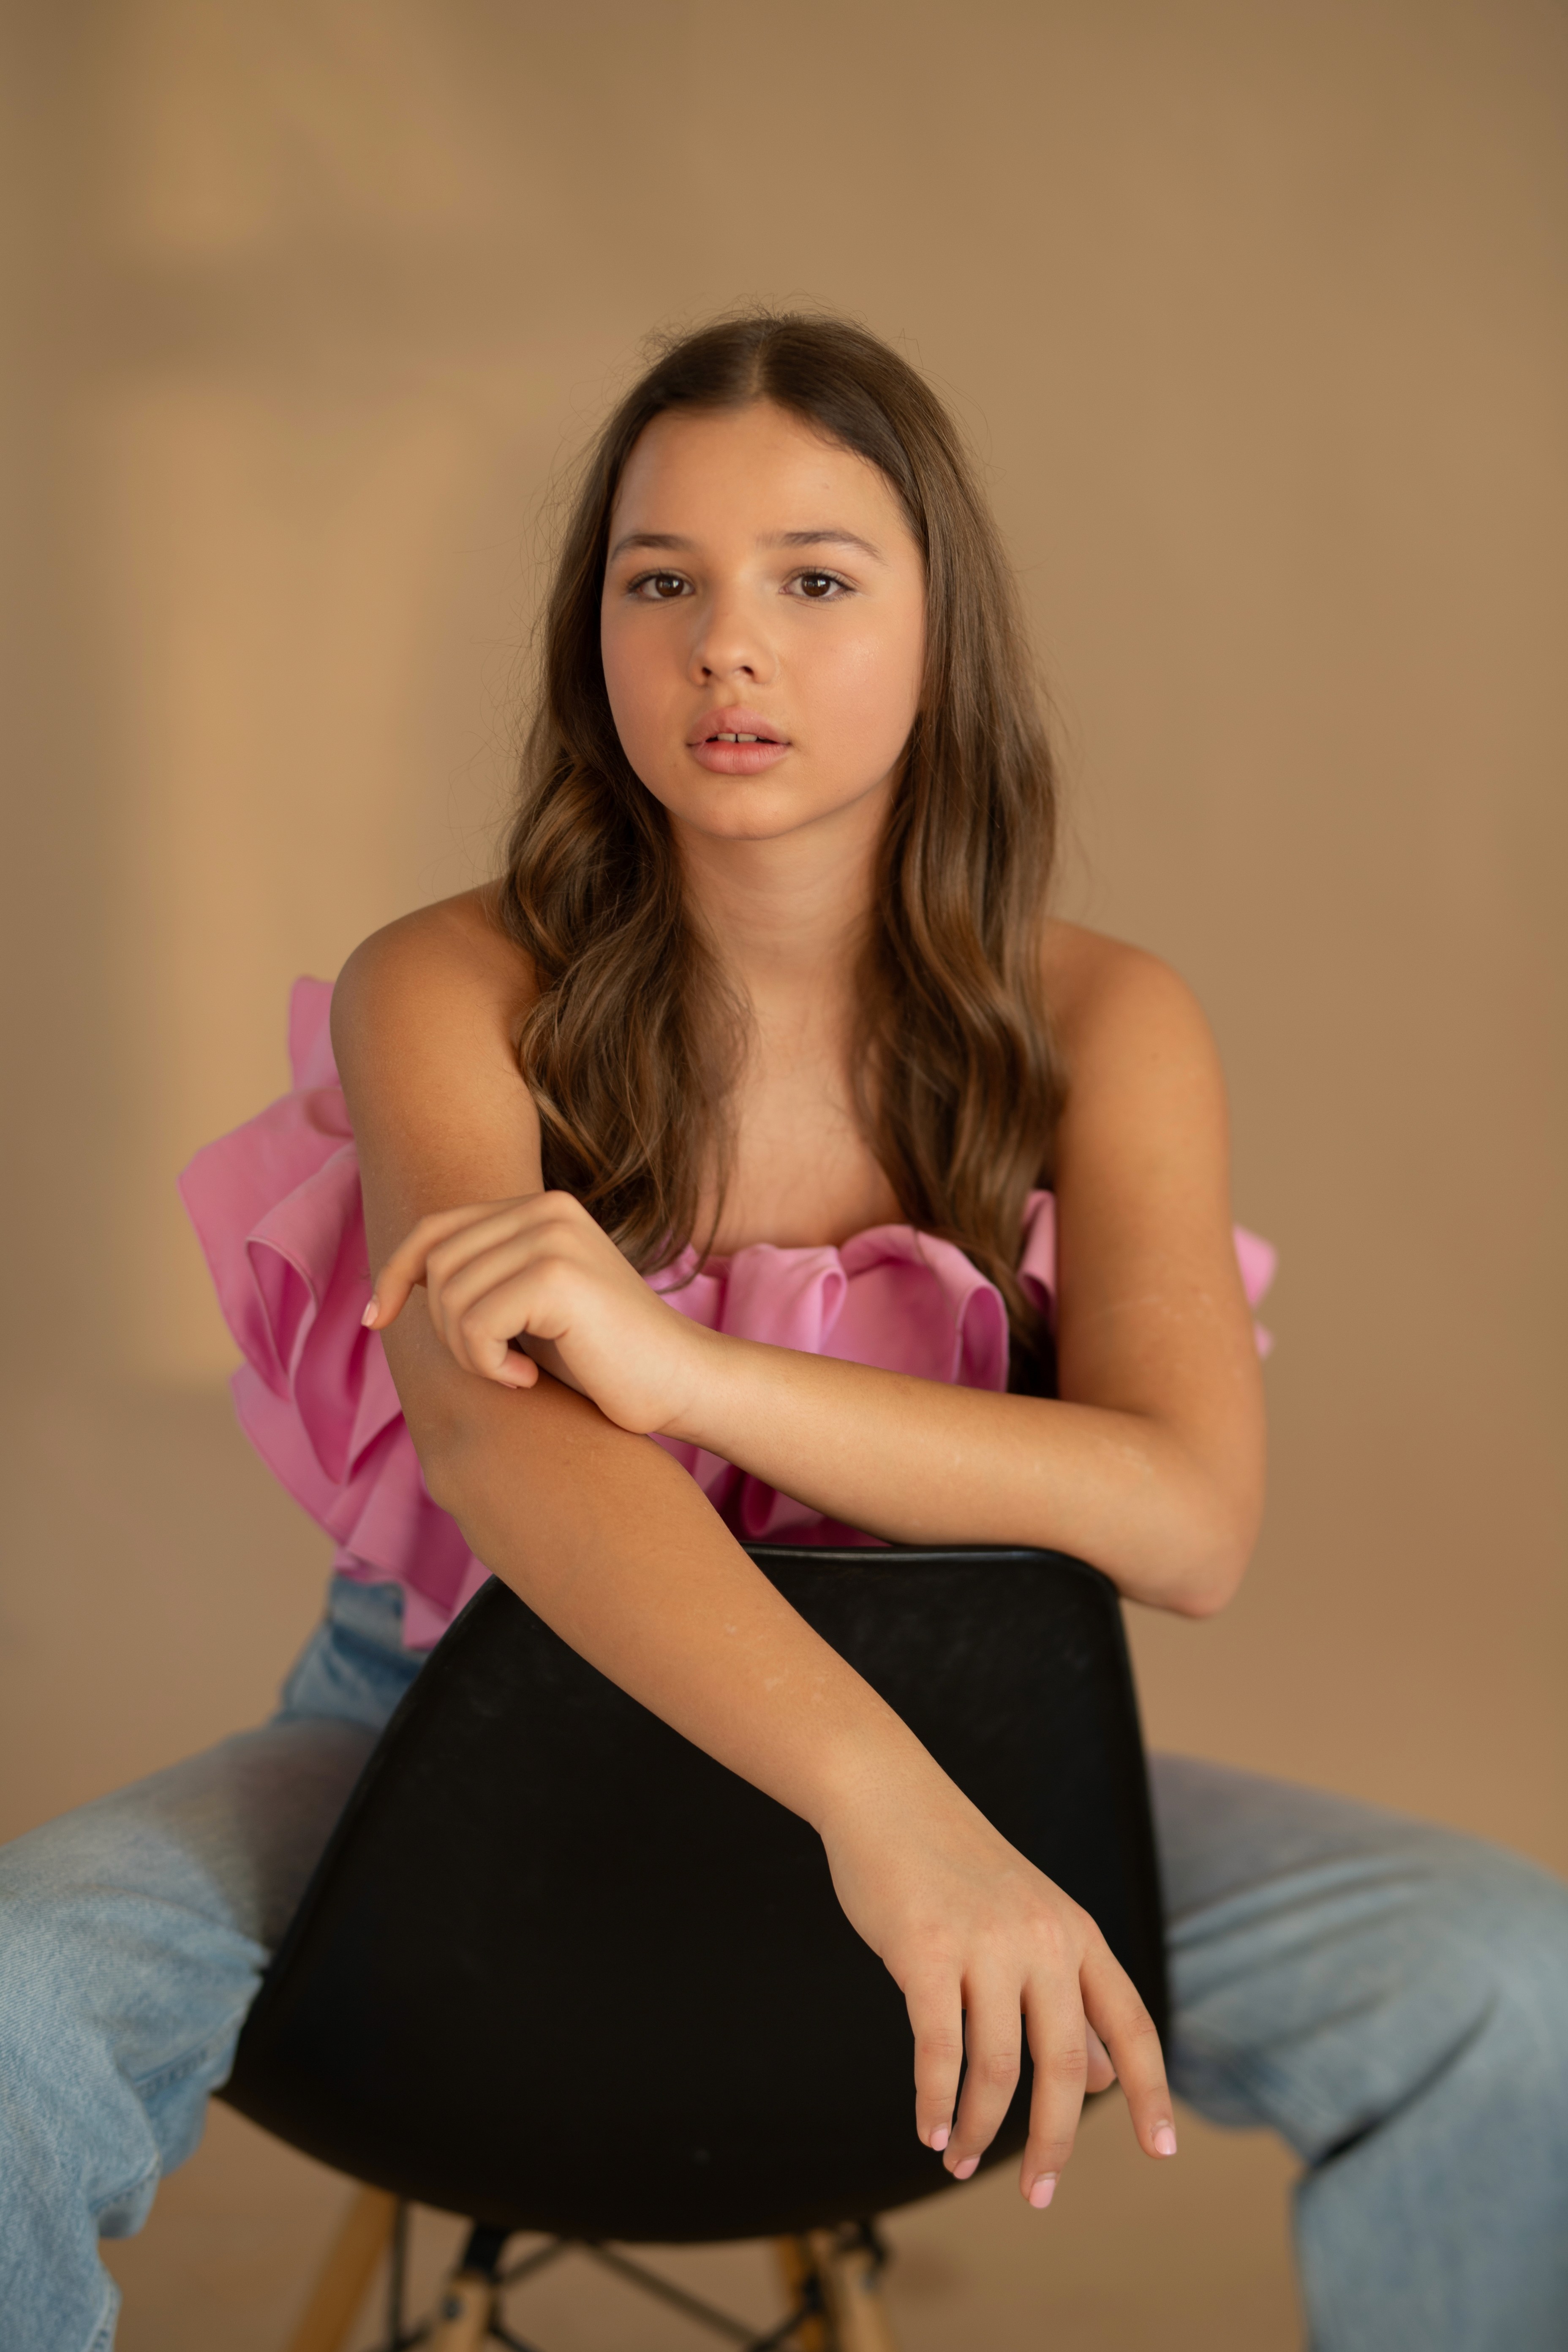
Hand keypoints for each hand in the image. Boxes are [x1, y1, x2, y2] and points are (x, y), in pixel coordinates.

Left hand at [365, 1192, 708, 1435]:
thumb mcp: (530, 1306)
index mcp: (540, 1207)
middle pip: (437, 1264)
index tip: (377, 1319)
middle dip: (446, 1330)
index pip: (435, 1229)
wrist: (679, 1383)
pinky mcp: (558, 1275)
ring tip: (515, 1372)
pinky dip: (490, 1364)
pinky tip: (527, 1378)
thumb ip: (482, 1277)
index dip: (395, 1274)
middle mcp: (547, 1208)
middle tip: (497, 1366)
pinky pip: (476, 1322)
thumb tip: (399, 1277)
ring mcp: (555, 1236)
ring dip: (471, 1354)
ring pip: (450, 1297)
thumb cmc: (602, 1358)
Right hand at [821, 1779, 1175, 2206]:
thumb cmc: (953, 1864)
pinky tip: (928, 2128)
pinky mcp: (925, 1950)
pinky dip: (935, 2101)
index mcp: (1075, 1932)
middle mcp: (1042, 1938)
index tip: (1162, 2150)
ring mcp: (984, 1942)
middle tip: (1040, 2194)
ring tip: (956, 2156)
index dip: (1151, 2091)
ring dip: (978, 2129)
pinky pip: (938, 2049)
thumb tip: (1105, 2078)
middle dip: (1054, 2142)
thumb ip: (1069, 1993)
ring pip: (999, 2067)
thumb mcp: (1030, 1918)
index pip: (1132, 2023)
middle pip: (1066, 2065)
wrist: (885, 1793)